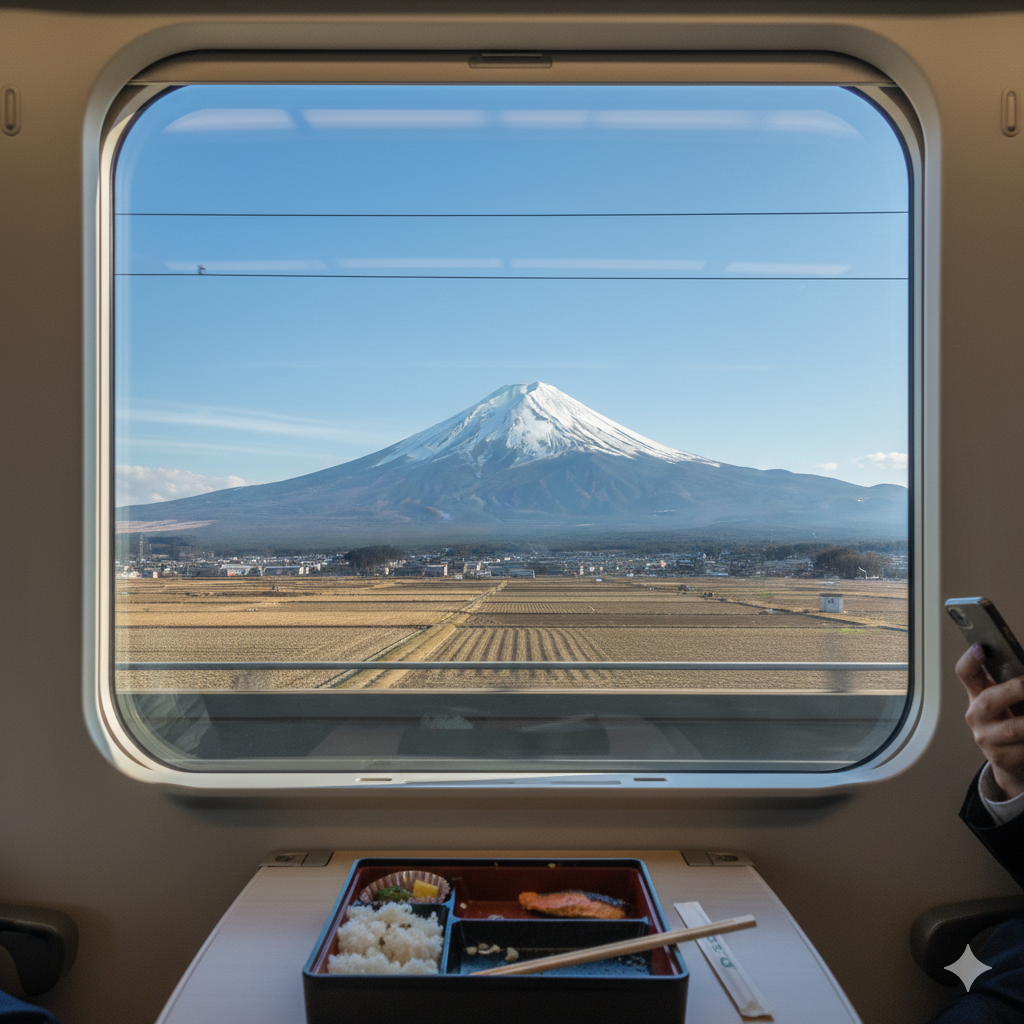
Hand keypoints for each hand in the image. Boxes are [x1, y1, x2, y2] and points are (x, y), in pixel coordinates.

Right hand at [958, 645, 1023, 799]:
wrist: (1013, 761)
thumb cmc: (1015, 721)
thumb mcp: (1011, 701)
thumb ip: (1014, 687)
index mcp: (978, 694)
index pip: (966, 673)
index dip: (970, 661)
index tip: (981, 648)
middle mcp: (976, 715)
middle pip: (989, 700)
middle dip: (1015, 690)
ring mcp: (986, 738)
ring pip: (1014, 728)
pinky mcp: (1000, 758)